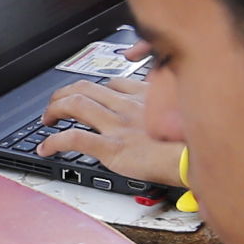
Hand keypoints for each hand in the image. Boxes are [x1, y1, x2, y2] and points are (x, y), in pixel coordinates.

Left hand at [34, 75, 182, 187]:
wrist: (198, 159)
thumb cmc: (196, 143)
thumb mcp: (189, 115)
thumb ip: (174, 111)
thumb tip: (176, 119)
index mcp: (146, 98)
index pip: (114, 83)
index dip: (96, 88)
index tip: (90, 94)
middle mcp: (128, 107)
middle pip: (86, 87)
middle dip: (65, 93)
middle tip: (56, 104)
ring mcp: (117, 125)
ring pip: (75, 104)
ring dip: (54, 110)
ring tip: (46, 120)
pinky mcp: (111, 147)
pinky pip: (73, 139)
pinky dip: (53, 142)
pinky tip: (45, 148)